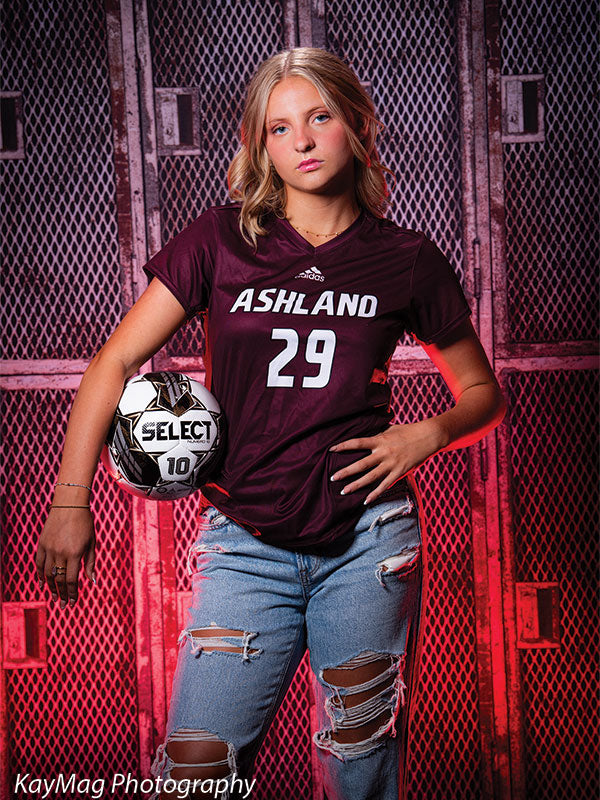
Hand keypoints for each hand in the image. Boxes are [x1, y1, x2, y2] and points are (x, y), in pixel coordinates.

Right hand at [35, 508, 95, 609]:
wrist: (70, 505)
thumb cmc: (85, 523)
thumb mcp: (91, 542)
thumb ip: (90, 563)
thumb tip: (91, 581)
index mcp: (74, 553)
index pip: (72, 580)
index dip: (72, 593)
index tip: (72, 602)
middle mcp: (60, 552)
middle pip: (59, 580)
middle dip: (61, 594)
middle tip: (62, 606)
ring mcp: (49, 548)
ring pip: (47, 574)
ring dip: (51, 587)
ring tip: (54, 597)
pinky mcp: (42, 544)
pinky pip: (39, 563)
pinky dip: (40, 575)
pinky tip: (43, 584)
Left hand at [329, 419, 443, 504]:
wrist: (429, 436)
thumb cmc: (409, 431)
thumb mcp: (391, 429)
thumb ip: (378, 434)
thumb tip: (367, 436)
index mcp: (380, 440)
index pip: (357, 443)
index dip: (344, 446)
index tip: (331, 450)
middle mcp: (384, 453)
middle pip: (361, 464)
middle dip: (346, 471)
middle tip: (333, 477)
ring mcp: (392, 464)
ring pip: (371, 477)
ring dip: (356, 485)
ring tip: (344, 491)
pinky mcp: (400, 472)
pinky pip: (385, 485)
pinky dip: (375, 493)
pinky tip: (366, 500)